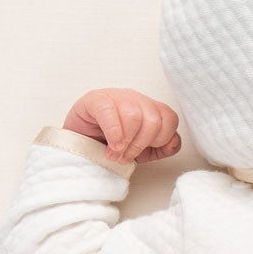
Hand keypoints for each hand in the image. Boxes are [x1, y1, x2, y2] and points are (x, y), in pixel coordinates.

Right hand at [63, 88, 180, 164]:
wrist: (81, 147)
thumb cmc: (112, 146)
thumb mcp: (144, 151)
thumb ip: (164, 147)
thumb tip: (172, 142)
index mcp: (150, 109)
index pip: (169, 118)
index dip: (160, 140)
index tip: (144, 153)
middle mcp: (135, 99)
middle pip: (153, 119)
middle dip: (139, 145)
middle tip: (124, 157)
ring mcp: (115, 96)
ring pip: (134, 115)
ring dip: (125, 142)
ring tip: (114, 153)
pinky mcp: (95, 99)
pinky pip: (110, 110)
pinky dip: (114, 131)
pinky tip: (111, 144)